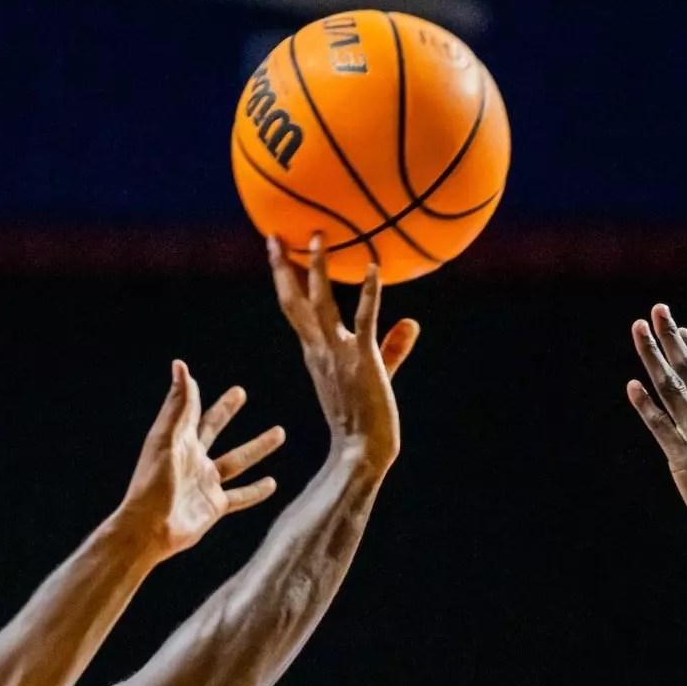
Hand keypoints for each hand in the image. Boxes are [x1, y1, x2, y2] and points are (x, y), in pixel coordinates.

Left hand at [120, 361, 285, 556]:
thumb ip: (179, 406)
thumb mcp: (166, 440)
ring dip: (258, 447)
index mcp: (178, 441)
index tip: (191, 374)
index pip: (189, 411)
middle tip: (240, 393)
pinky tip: (273, 483)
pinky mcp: (214, 505)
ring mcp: (205, 483)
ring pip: (238, 460)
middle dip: (226, 411)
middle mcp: (192, 459)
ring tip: (279, 432)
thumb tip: (181, 366)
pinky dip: (257, 490)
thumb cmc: (153, 484)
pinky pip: (241, 495)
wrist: (149, 530)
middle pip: (213, 429)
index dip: (193, 393)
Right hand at [268, 234, 418, 468]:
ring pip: (321, 304)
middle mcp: (319, 349)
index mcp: (314, 352)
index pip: (294, 309)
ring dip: (318, 269)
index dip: (284, 279)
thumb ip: (392, 346)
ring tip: (319, 236)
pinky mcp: (363, 360)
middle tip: (274, 235)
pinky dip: (369, 294)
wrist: (361, 450)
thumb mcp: (377, 374)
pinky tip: (373, 267)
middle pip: (293, 301)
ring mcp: (338, 354)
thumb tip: (412, 322)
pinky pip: (364, 320)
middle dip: (282, 267)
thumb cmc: (365, 417)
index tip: (277, 252)